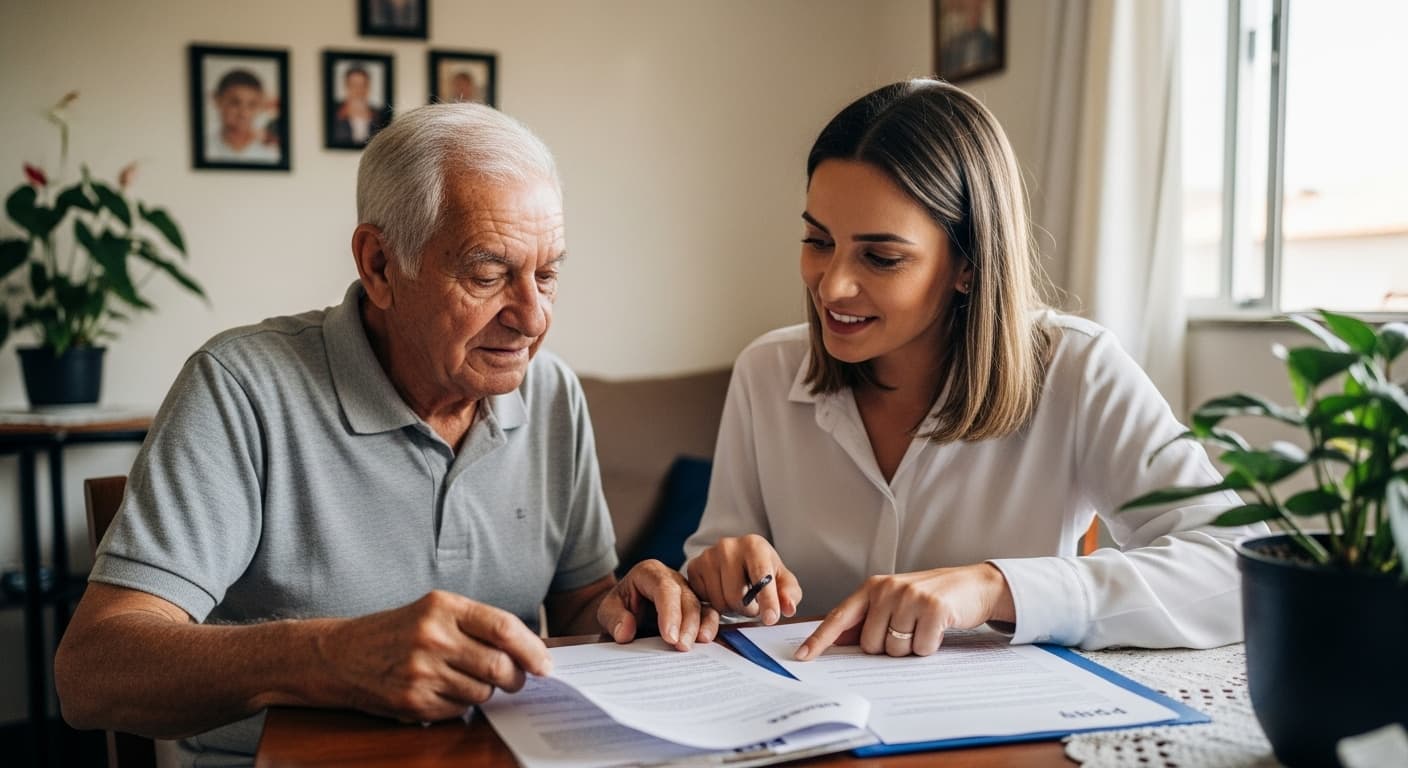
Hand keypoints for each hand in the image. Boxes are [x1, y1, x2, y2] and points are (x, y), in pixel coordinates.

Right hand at [319, 590, 550, 721]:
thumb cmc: (395, 631)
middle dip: (516, 678)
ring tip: (466, 679)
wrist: (338, 655)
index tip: (545, 664)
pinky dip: (462, 704)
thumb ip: (477, 625)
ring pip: (482, 691)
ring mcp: (421, 671)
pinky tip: (444, 690)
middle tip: (516, 679)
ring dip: (486, 691)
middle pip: (498, 665)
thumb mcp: (433, 611)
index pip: (502, 627)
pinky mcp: (413, 701)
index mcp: (442, 607)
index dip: (531, 649)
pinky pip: (460, 709)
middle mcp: (432, 637)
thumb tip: (528, 650)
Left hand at [597, 559, 718, 650]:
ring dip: (703, 625)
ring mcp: (686, 592)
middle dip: (687, 623)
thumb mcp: (606, 611)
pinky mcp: (695, 608)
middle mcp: (672, 579)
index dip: (669, 612)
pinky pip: (708, 615)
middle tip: (682, 647)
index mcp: (649, 573)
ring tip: (700, 644)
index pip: (664, 588)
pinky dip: (709, 627)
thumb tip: (625, 632)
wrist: (623, 612)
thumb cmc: (618, 608)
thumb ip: (613, 619)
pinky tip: (706, 642)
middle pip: (686, 597)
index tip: (669, 637)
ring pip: (702, 604)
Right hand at [686, 534, 801, 624]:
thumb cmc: (763, 572)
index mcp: (754, 545)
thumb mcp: (782, 580)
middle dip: (748, 609)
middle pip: (737, 596)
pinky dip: (715, 605)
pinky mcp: (693, 568)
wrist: (736, 560)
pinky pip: (704, 602)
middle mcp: (728, 546)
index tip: (771, 619)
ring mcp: (707, 556)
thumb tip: (788, 608)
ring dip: (732, 609)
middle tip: (753, 605)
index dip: (768, 601)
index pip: (761, 578)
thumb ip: (789, 594)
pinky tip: (722, 594)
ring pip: (720, 602)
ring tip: (738, 598)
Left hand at [794, 564, 1014, 660]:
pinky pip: (920, 648)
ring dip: (910, 648)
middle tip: (908, 629)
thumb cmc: (930, 597)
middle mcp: (887, 589)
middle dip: (888, 647)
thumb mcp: (895, 601)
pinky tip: (938, 629)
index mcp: (873, 588)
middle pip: (870, 644)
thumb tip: (838, 642)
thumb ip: (868, 619)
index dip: (820, 639)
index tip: (803, 656)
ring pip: (894, 649)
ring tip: (923, 627)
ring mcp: (910, 597)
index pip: (839, 617)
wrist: (974, 585)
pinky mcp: (933, 608)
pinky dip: (930, 647)